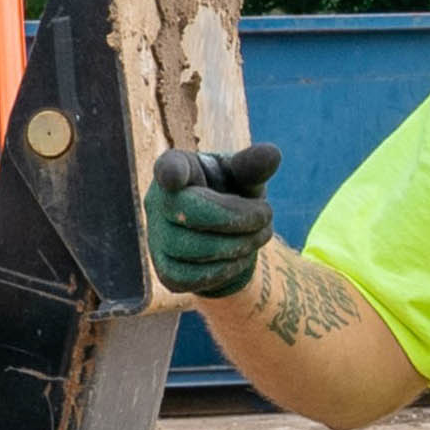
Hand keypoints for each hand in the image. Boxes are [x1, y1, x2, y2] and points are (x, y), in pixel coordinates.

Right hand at [146, 142, 280, 299]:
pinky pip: (193, 277)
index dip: (170, 173)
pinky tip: (240, 257)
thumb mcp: (244, 177)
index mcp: (176, 168)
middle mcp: (157, 201)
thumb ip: (253, 166)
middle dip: (236, 217)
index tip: (174, 177)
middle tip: (267, 215)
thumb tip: (273, 153)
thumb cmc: (232, 194)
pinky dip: (226, 270)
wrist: (226, 236)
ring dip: (239, 245)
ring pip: (194, 249)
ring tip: (260, 234)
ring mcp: (157, 238)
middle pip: (189, 212)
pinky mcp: (165, 270)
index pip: (168, 168)